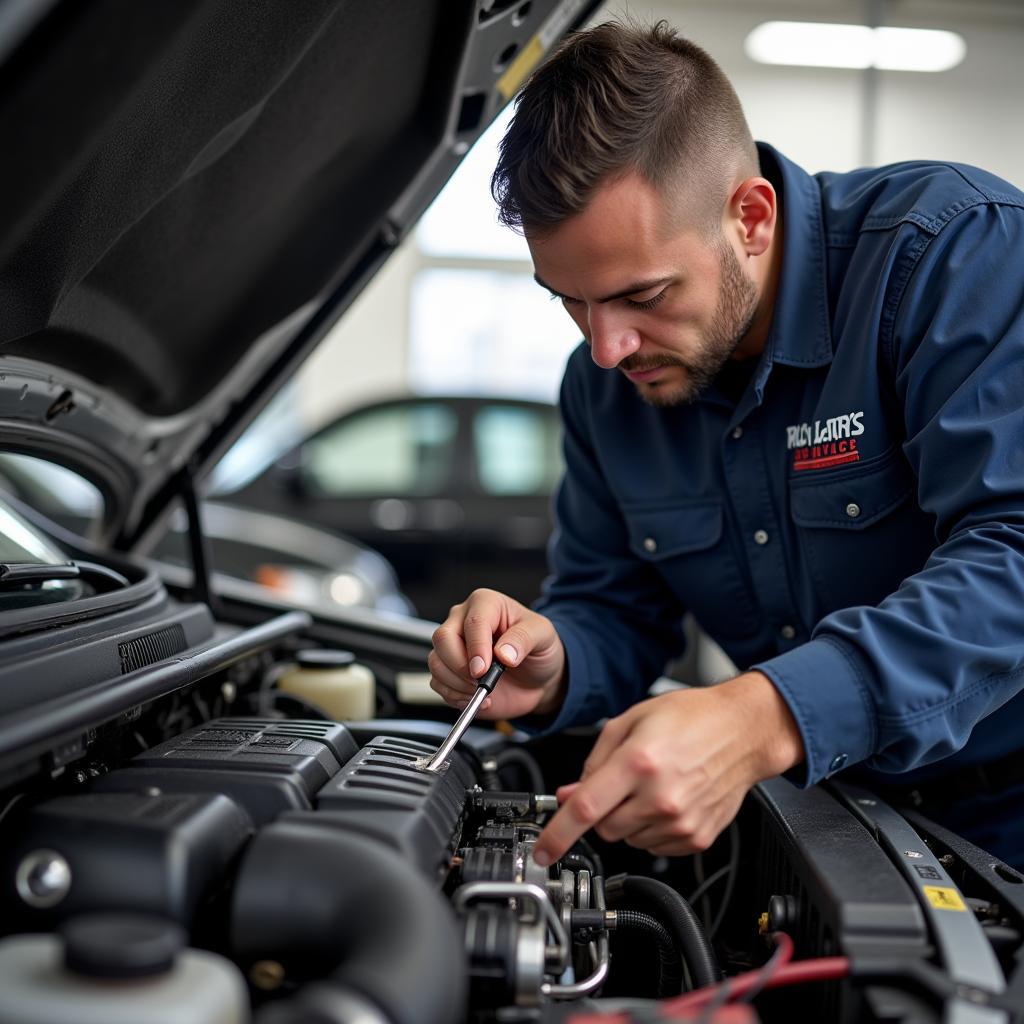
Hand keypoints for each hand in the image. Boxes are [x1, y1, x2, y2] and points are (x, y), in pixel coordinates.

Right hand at [428, 588, 566, 720]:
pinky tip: (478, 698)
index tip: (484, 669)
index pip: (472, 622)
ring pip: (436, 662)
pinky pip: (438, 683)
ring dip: (458, 684)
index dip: (476, 647)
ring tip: (485, 691)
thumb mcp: (543, 636)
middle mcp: (463, 621)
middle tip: (481, 681)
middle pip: (443, 638)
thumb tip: (503, 653)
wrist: (537, 678)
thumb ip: (524, 639)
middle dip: (460, 665)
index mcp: (485, 604)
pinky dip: (456, 696)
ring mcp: (452, 646)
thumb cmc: (538, 648)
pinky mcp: (449, 671)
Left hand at [531, 672, 803, 865]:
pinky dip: (652, 827)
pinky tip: (667, 798)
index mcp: (639, 762)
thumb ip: (594, 760)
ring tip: (652, 785)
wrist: (743, 731)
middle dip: (602, 811)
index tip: (543, 851)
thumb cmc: (691, 718)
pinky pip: (655, 846)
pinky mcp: (697, 837)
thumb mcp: (632, 721)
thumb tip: (568, 795)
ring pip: (629, 839)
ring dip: (628, 819)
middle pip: (604, 829)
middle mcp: (660, 796)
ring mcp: (681, 822)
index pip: (585, 809)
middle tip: (621, 784)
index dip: (557, 834)